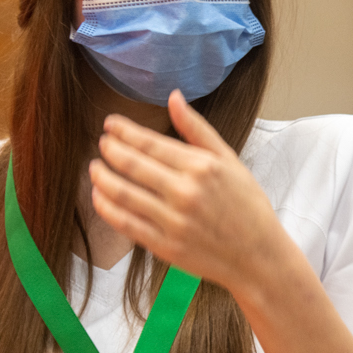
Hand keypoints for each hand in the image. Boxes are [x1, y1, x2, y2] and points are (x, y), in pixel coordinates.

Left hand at [88, 92, 287, 292]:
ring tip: (94, 168)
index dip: (124, 131)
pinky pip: (126, 224)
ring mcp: (173, 221)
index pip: (150, 143)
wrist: (259, 256)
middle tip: (101, 143)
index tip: (110, 124)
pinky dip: (107, 208)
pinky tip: (99, 196)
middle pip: (132, 165)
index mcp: (201, 167)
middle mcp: (185, 192)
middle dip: (109, 150)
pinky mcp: (165, 246)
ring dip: (102, 177)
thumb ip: (197, 129)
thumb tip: (174, 96)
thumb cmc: (247, 205)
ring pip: (123, 194)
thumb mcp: (229, 160)